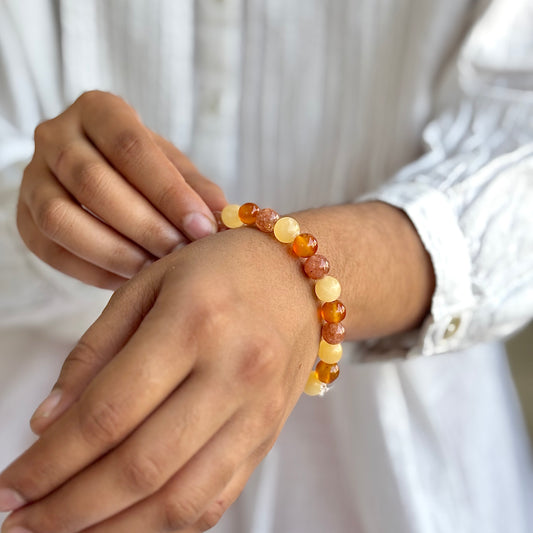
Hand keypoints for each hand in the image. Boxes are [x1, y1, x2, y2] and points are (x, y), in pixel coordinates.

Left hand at [0, 226, 317, 532]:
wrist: (299, 278)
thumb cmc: (220, 269)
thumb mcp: (150, 284)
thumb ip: (97, 351)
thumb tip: (47, 423)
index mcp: (193, 322)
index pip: (108, 412)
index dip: (49, 461)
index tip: (8, 487)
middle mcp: (232, 372)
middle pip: (141, 466)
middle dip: (68, 508)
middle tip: (20, 523)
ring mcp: (257, 411)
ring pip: (180, 499)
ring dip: (114, 530)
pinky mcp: (268, 434)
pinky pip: (216, 498)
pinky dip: (165, 525)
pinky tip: (127, 525)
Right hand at [16, 90, 226, 289]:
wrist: (99, 174)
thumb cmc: (143, 168)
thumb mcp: (171, 165)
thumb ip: (195, 187)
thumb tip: (224, 216)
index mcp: (98, 110)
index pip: (130, 146)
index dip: (168, 191)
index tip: (202, 227)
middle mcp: (55, 136)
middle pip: (93, 182)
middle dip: (144, 225)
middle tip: (181, 252)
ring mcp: (32, 178)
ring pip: (61, 218)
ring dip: (114, 251)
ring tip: (156, 269)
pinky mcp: (23, 218)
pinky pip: (51, 250)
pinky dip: (93, 270)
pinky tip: (130, 279)